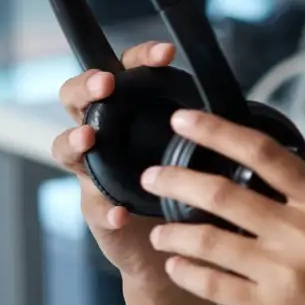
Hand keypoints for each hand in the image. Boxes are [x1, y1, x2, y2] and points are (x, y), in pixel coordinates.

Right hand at [51, 41, 186, 296]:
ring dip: (74, 140)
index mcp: (129, 116)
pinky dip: (106, 209)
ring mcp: (93, 175)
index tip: (165, 53)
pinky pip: (94, 207)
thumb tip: (238, 112)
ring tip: (88, 139)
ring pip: (66, 148)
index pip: (126, 73)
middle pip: (75, 100)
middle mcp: (103, 138)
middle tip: (105, 84)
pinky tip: (120, 213)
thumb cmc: (183, 194)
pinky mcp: (97, 212)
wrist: (171, 251)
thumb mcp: (195, 157)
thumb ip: (202, 134)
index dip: (141, 58)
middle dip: (86, 87)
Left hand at [140, 108, 304, 304]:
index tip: (183, 121)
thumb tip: (277, 189)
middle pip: (221, 192)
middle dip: (176, 181)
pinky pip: (213, 285)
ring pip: (208, 240)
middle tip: (153, 178)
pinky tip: (177, 268)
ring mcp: (285, 272)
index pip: (262, 152)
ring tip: (158, 232)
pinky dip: (188, 274)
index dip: (215, 131)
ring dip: (174, 233)